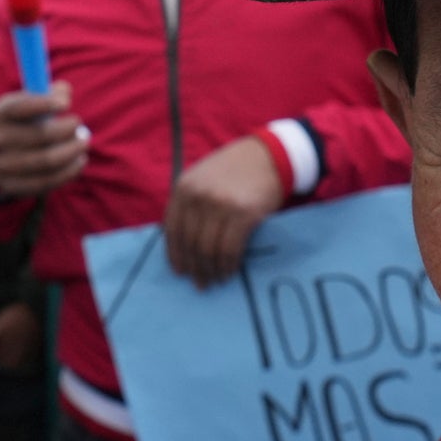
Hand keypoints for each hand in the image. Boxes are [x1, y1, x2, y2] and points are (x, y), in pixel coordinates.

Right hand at [0, 84, 89, 197]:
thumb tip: (64, 92)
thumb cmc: (19, 123)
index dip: (44, 103)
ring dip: (72, 150)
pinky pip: (47, 181)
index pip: (20, 107)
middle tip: (78, 124)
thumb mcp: (26, 104)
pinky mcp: (14, 186)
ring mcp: (2, 166)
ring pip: (47, 160)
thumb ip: (47, 93)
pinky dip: (69, 171)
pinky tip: (79, 160)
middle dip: (65, 129)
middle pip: (39, 135)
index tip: (66, 103)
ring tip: (83, 141)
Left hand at [163, 135, 285, 287]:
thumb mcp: (202, 178)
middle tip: (200, 283)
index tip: (180, 272)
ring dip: (211, 270)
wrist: (268, 156)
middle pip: (190, 243)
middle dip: (194, 267)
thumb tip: (184, 246)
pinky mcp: (243, 214)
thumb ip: (190, 204)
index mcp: (183, 187)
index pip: (172, 229)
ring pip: (208, 249)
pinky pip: (230, 249)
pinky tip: (229, 271)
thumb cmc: (234, 170)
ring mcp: (220, 205)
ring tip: (215, 279)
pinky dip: (228, 265)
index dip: (175, 254)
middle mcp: (198, 196)